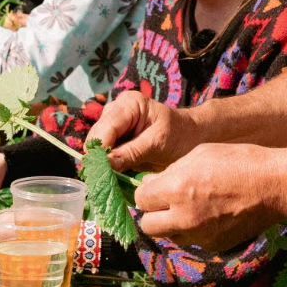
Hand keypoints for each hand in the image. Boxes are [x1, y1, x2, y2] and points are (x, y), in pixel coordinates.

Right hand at [86, 91, 201, 172]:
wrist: (191, 139)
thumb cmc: (180, 136)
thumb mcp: (158, 143)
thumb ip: (131, 152)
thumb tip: (106, 165)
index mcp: (128, 104)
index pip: (105, 130)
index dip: (100, 152)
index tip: (102, 175)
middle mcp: (116, 111)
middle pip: (95, 138)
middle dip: (99, 160)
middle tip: (106, 182)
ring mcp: (113, 125)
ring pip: (95, 148)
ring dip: (101, 165)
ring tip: (111, 181)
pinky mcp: (114, 140)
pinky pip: (102, 155)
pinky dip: (106, 167)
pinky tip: (114, 177)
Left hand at [133, 143, 284, 250]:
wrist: (274, 186)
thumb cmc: (238, 161)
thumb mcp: (199, 154)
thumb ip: (172, 172)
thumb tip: (153, 185)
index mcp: (177, 189)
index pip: (141, 199)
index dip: (148, 191)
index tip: (157, 186)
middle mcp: (184, 217)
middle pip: (148, 225)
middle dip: (154, 212)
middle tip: (167, 201)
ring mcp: (199, 236)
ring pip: (169, 236)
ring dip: (173, 224)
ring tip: (192, 206)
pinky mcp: (214, 246)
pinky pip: (193, 241)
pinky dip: (195, 231)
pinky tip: (211, 215)